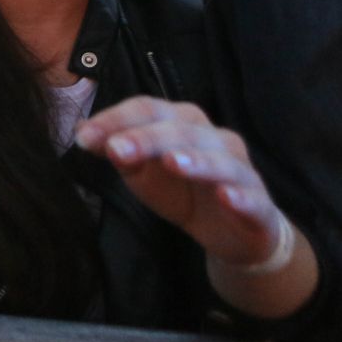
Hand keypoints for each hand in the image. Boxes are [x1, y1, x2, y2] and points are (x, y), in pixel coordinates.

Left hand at [75, 97, 290, 268]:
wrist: (232, 233)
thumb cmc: (182, 192)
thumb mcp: (142, 174)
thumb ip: (118, 152)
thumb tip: (83, 133)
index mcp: (180, 123)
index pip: (147, 109)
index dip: (115, 119)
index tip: (83, 138)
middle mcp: (212, 138)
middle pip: (179, 130)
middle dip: (146, 138)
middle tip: (116, 150)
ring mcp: (239, 169)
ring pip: (219, 159)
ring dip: (195, 159)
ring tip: (172, 162)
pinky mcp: (258, 203)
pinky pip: (251, 196)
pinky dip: (239, 196)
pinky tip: (226, 197)